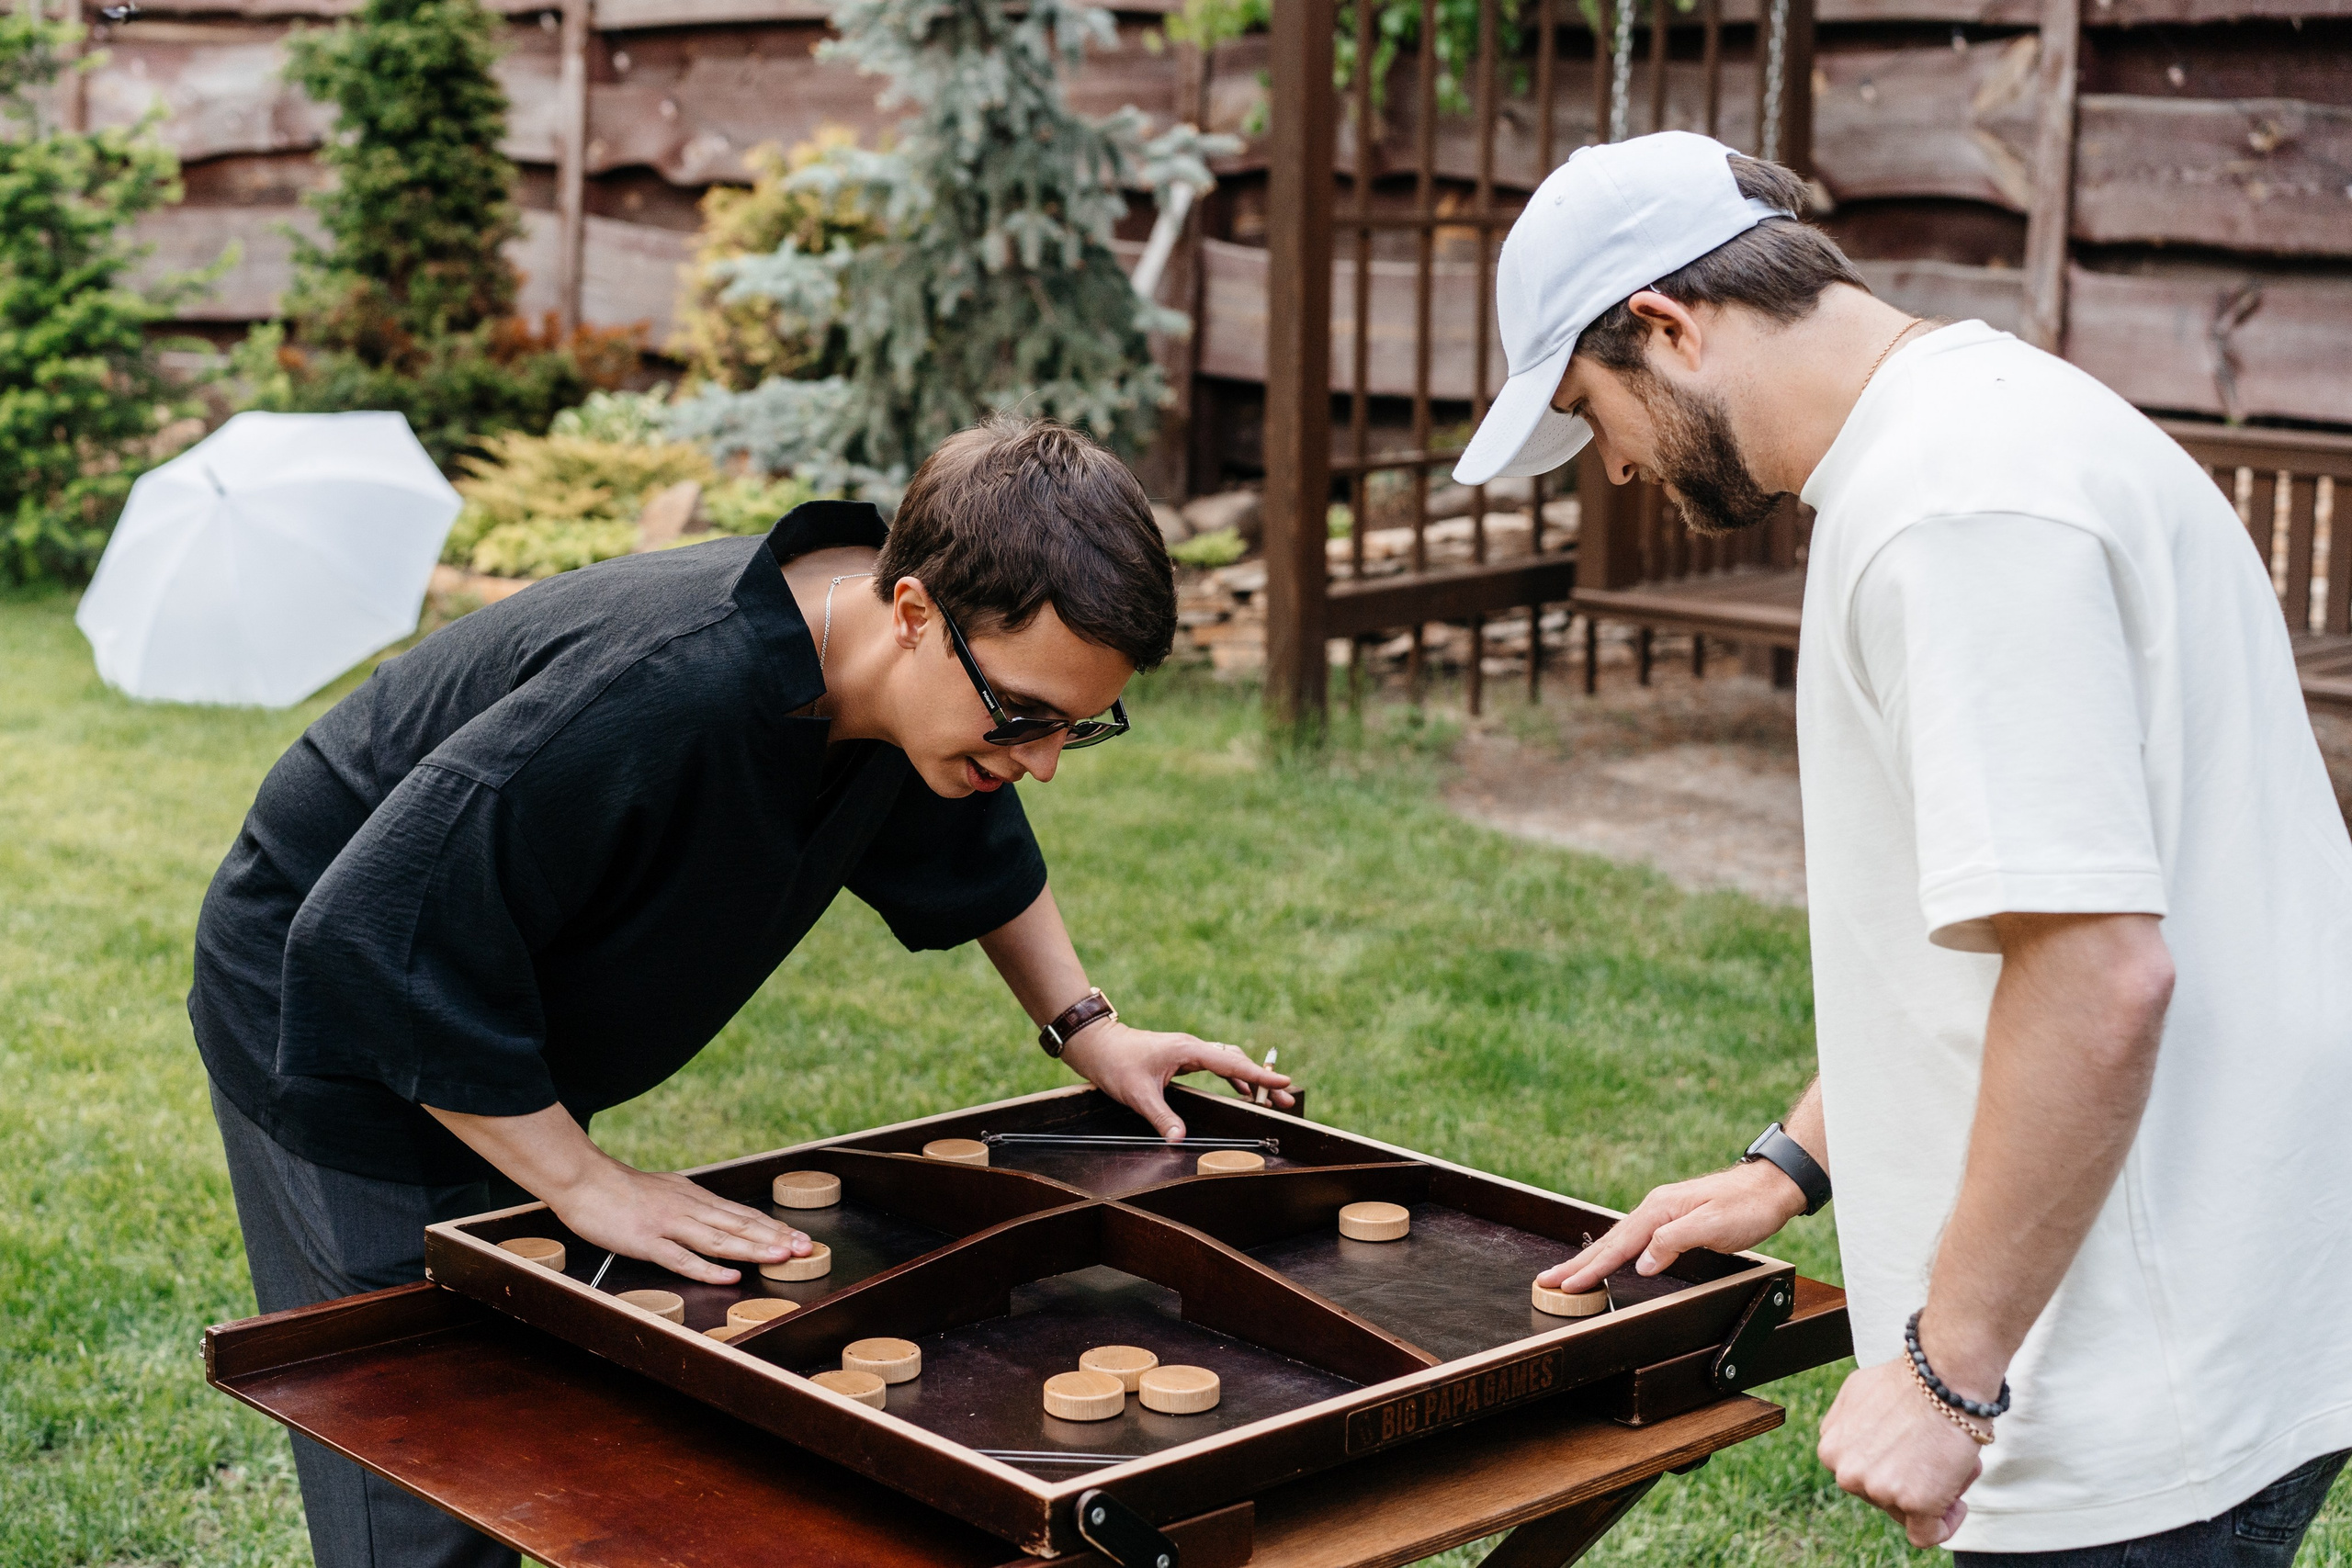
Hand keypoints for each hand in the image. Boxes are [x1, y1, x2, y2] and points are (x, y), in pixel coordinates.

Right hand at [546, 1161, 810, 1285]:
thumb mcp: (664, 1191)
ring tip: (780, 1257)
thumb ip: (688, 1206)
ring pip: (718, 1239)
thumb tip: (713, 1217)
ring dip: (752, 1249)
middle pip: (738, 1225)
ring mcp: (668, 1224)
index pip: (741, 1214)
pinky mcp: (646, 1241)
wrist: (582, 1179)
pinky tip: (729, 1275)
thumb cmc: (619, 1190)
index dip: (771, 1227)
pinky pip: (681, 1258)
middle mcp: (688, 1208)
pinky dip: (707, 1268)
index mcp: (694, 1198)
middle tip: (805, 1249)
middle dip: (774, 1238)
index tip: (798, 1237)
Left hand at [1058, 1020, 1293, 1139]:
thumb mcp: (1138, 1094)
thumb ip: (1161, 1117)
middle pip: (1237, 1060)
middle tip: (1286, 1097)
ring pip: (1229, 1060)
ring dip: (1250, 1076)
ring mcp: (1189, 1050)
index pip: (1231, 1063)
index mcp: (1188, 1050)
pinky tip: (1242, 1088)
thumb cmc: (1116, 1063)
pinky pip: (1217, 1064)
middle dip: (1263, 1078)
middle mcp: (1193, 1046)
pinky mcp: (1183, 1055)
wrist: (1099, 1044)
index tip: (1282, 1082)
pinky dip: (1233, 1075)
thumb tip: (1179, 1139)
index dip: (1258, 1075)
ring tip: (1272, 1095)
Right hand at [1535, 1159, 1805, 1293]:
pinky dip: (1614, 1252)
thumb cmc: (1746, 1206)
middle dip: (1577, 1264)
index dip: (1592, 1268)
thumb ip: (1673, 1243)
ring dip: (1592, 1259)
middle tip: (1547, 1280)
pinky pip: (1633, 1238)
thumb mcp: (1712, 1227)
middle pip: (1609, 1241)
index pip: (1619, 1245)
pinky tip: (1609, 1257)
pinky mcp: (1671, 1219)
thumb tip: (1643, 1263)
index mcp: (1660, 1210)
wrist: (1770, 1187)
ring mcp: (1662, 1212)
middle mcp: (1655, 1208)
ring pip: (1619, 1240)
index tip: (1566, 1284)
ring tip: (1569, 1274)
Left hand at [1817, 1359, 1984, 1546]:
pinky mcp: (1912, 1503)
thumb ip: (1848, 1425)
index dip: (1890, 1466)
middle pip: (1882, 1496)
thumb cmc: (1910, 1381)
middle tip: (1935, 1452)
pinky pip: (1926, 1535)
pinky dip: (1945, 1524)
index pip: (1861, 1476)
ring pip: (1907, 1512)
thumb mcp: (1856, 1394)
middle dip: (1911, 1479)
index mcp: (1830, 1449)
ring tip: (1949, 1460)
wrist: (1944, 1378)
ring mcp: (1877, 1489)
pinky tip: (1957, 1503)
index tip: (1911, 1452)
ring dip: (1933, 1493)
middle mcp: (1846, 1472)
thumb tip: (1859, 1441)